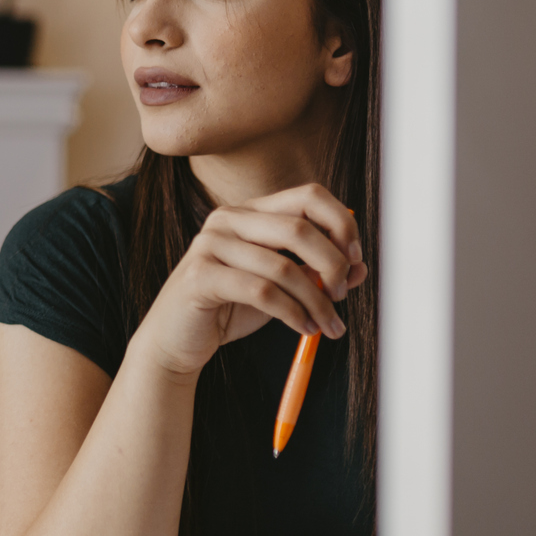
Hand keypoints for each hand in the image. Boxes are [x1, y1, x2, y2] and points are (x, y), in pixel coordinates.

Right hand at [131, 183, 365, 379]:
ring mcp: (210, 244)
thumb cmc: (227, 308)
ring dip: (317, 301)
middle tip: (342, 294)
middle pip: (300, 228)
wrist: (175, 340)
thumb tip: (359, 267)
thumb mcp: (280, 287)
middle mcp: (228, 219)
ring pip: (284, 267)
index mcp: (250, 212)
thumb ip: (314, 272)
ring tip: (327, 324)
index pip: (308, 195)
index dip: (340, 223)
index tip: (354, 257)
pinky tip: (304, 328)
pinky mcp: (200, 276)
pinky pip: (262, 292)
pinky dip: (293, 314)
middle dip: (333, 265)